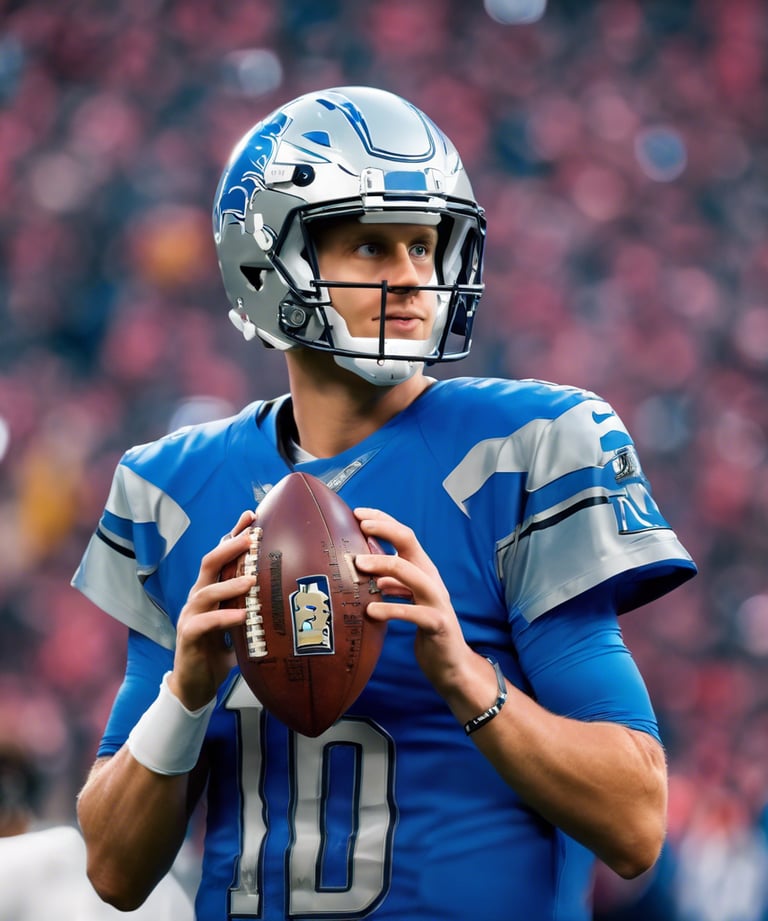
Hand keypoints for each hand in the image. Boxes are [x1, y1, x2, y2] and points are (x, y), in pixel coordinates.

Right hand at [168, 510, 255, 709]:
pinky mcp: (188, 636)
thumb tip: (292, 593)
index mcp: (211, 589)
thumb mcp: (241, 623)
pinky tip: (242, 616)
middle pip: (209, 563)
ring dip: (230, 583)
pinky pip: (205, 623)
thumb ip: (255, 607)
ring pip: (206, 591)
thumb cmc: (220, 650)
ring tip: (252, 578)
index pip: (221, 556)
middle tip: (251, 537)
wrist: (195, 684)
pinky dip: (224, 617)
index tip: (251, 515)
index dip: (233, 534)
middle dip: (230, 547)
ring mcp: (191, 615)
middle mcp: (198, 597)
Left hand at [353, 507, 475, 698]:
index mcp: (423, 570)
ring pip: (411, 573)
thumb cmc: (427, 627)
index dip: (383, 520)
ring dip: (384, 565)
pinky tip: (371, 610)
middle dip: (384, 530)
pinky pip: (413, 612)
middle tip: (359, 527)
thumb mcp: (408, 599)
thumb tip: (366, 567)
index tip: (358, 513)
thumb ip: (392, 582)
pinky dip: (391, 609)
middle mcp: (432, 578)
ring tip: (358, 565)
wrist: (452, 663)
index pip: (405, 535)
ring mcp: (437, 600)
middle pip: (410, 543)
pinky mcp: (437, 623)